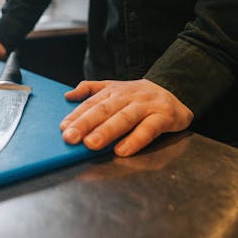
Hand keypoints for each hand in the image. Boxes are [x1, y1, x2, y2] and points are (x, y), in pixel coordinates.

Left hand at [59, 79, 193, 156]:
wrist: (175, 90)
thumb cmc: (138, 96)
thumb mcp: (113, 87)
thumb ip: (90, 90)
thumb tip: (67, 96)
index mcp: (113, 91)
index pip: (91, 103)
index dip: (76, 115)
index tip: (63, 128)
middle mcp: (128, 96)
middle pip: (103, 110)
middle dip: (85, 124)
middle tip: (70, 137)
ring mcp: (146, 106)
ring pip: (124, 118)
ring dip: (106, 131)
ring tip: (91, 144)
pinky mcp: (164, 116)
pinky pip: (148, 129)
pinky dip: (135, 140)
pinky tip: (122, 150)